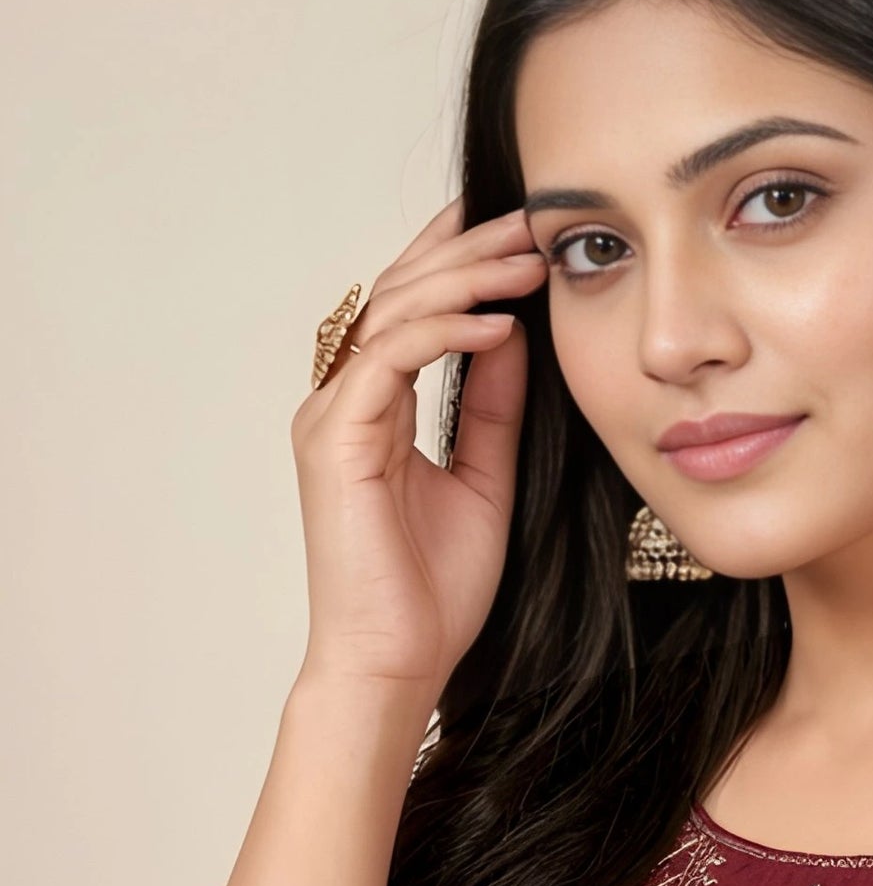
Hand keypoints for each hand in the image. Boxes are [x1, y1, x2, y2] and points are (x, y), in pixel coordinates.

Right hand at [288, 194, 546, 701]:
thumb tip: (512, 331)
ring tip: (526, 261)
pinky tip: (498, 324)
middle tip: (528, 221)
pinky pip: (388, 360)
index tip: (516, 227)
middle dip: (464, 250)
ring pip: (391, 313)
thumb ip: (491, 407)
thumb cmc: (433, 593)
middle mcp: (342, 402)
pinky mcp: (335, 442)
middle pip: (398, 294)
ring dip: (463, 279)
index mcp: (371, 408)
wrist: (399, 664)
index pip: (410, 308)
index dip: (457, 259)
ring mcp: (331, 418)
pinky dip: (443, 334)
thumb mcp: (485, 478)